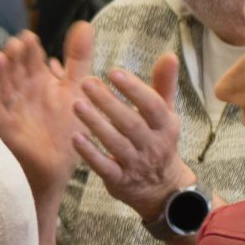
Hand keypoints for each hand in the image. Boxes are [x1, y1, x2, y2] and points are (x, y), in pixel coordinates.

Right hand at [0, 24, 95, 204]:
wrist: (59, 166)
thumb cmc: (66, 126)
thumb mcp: (76, 87)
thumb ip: (79, 58)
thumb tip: (85, 23)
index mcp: (37, 79)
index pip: (31, 58)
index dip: (29, 48)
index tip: (30, 36)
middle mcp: (21, 90)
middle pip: (14, 68)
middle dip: (14, 57)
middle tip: (16, 44)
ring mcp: (11, 108)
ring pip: (2, 86)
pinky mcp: (5, 127)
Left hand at [72, 52, 196, 222]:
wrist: (162, 189)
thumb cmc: (158, 141)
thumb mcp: (165, 115)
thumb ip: (163, 85)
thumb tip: (169, 55)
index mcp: (165, 126)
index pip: (152, 105)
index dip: (134, 89)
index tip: (114, 72)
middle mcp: (152, 145)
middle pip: (131, 123)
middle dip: (108, 102)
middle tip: (86, 82)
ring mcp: (136, 164)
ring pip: (116, 143)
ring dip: (95, 124)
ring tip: (76, 104)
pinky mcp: (120, 181)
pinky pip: (104, 167)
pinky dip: (90, 154)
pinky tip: (75, 138)